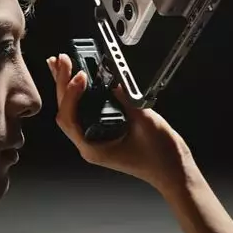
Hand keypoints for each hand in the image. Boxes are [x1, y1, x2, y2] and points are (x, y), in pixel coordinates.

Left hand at [47, 53, 198, 192]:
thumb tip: (114, 82)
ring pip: (72, 110)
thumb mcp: (145, 123)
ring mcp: (94, 139)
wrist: (173, 172)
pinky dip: (78, 94)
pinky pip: (84, 111)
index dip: (71, 95)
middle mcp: (89, 145)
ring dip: (65, 87)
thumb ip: (127, 101)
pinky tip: (76, 79)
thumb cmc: (161, 157)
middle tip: (62, 60)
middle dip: (62, 84)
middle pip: (66, 111)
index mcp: (93, 148)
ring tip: (59, 65)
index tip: (80, 76)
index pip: (69, 119)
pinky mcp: (102, 132)